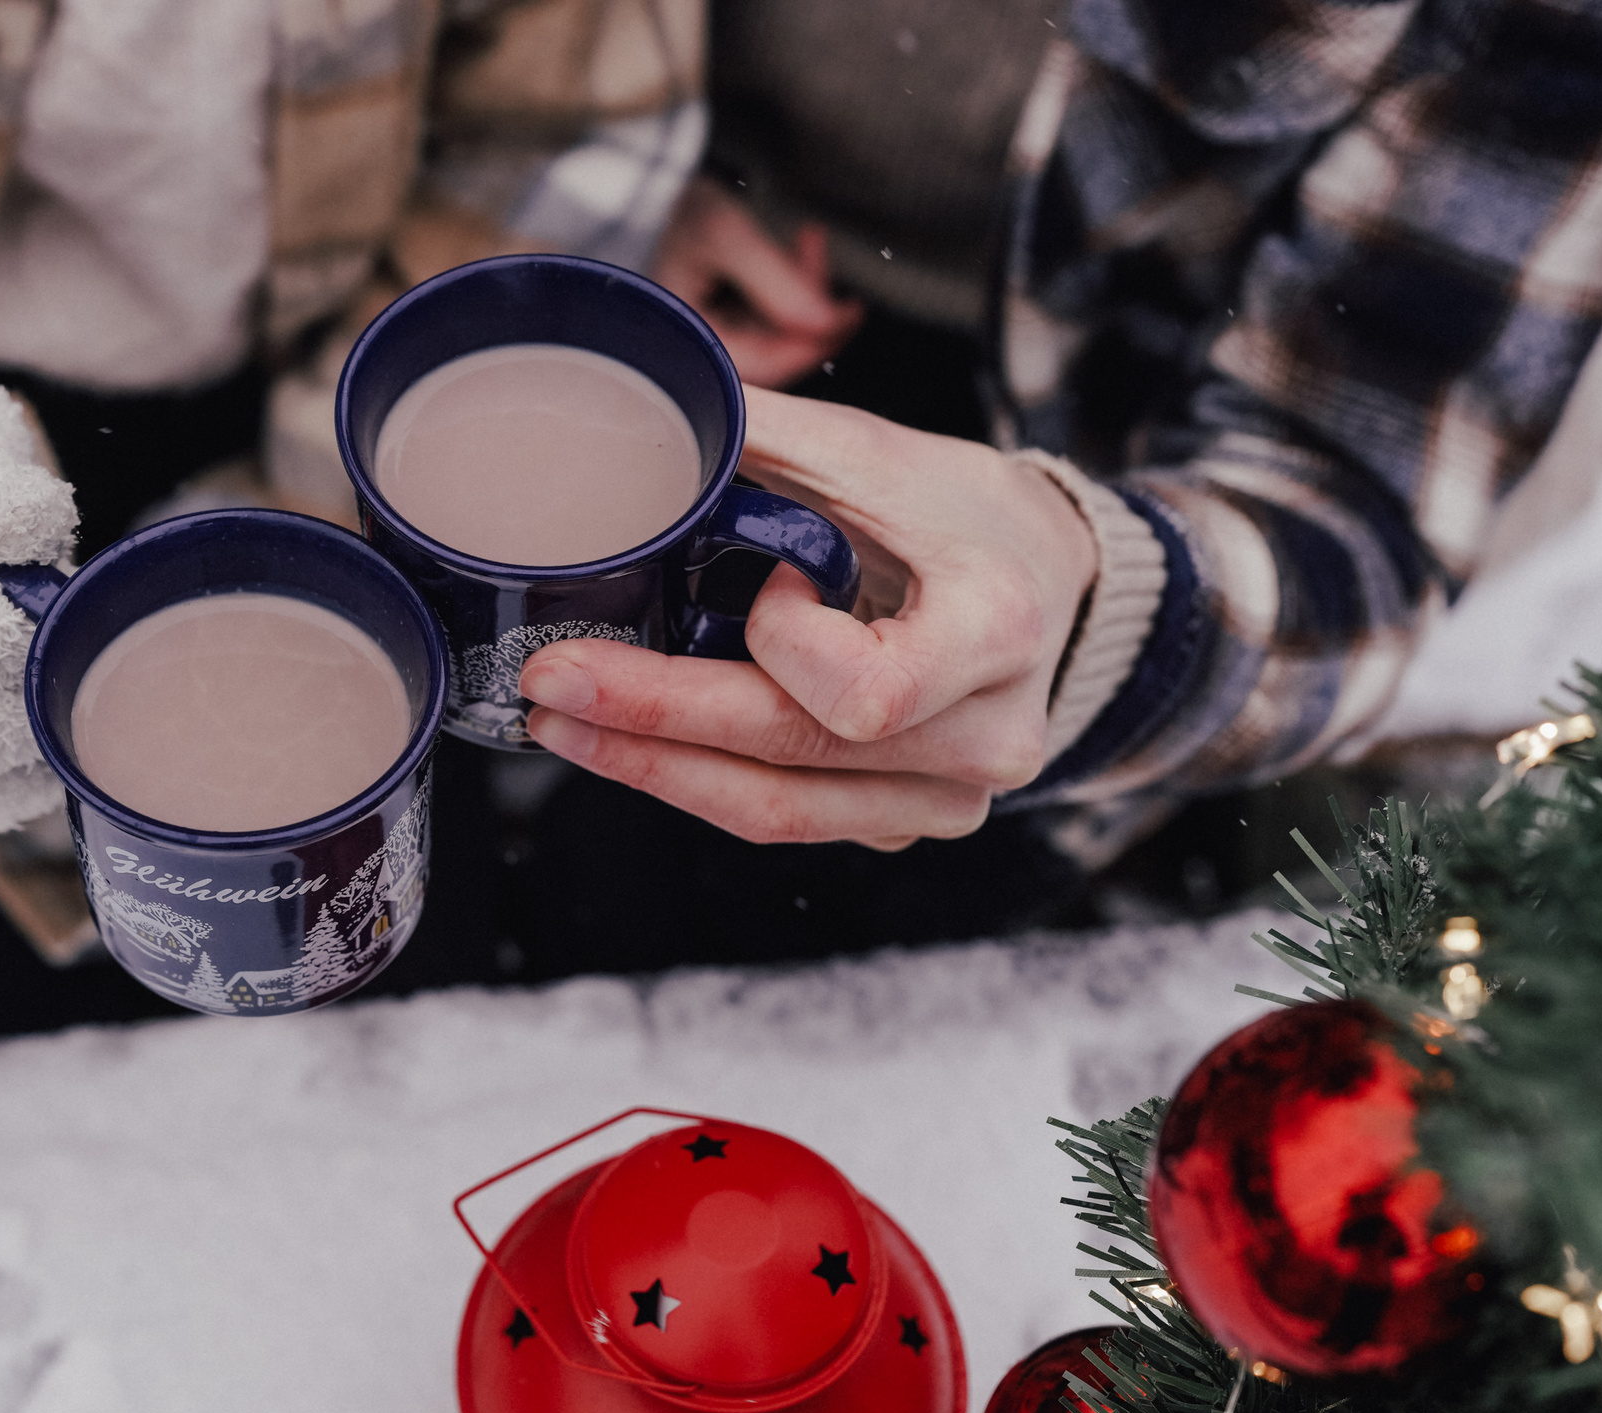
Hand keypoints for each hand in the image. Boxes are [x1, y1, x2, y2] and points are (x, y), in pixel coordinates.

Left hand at [517, 390, 1099, 850]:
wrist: (1053, 589)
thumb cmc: (968, 516)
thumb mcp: (887, 456)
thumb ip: (770, 439)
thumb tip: (649, 402)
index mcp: (993, 633)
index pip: (866, 690)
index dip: (791, 645)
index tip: (764, 582)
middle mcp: (984, 738)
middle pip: (794, 756)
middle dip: (653, 721)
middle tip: (548, 684)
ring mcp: (948, 797)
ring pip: (780, 812)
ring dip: (657, 770)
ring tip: (562, 724)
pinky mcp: (909, 822)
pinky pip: (792, 819)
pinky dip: (704, 783)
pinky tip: (639, 744)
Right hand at [652, 177, 864, 388]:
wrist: (636, 184)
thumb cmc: (666, 207)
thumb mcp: (724, 235)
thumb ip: (777, 280)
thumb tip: (828, 322)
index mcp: (686, 341)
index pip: (765, 364)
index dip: (814, 342)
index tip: (849, 313)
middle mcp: (695, 346)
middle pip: (774, 351)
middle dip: (812, 312)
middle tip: (841, 277)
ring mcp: (708, 331)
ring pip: (775, 330)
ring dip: (802, 289)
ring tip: (809, 240)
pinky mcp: (718, 315)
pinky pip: (766, 313)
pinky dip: (787, 283)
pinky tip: (799, 246)